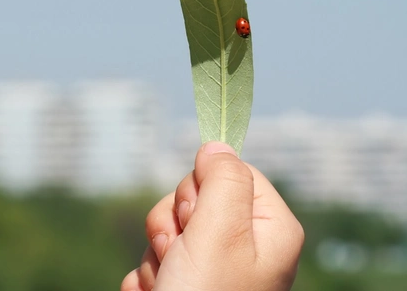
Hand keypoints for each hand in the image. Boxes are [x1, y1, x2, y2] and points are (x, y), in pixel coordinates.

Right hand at [121, 142, 303, 290]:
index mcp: (269, 228)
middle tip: (183, 253)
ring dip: (158, 254)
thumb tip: (216, 144)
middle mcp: (244, 246)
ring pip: (166, 228)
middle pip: (193, 198)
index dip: (204, 186)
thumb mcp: (221, 231)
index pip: (232, 171)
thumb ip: (223, 179)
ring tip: (173, 284)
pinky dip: (150, 278)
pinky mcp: (183, 284)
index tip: (200, 217)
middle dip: (174, 223)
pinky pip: (153, 259)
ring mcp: (211, 267)